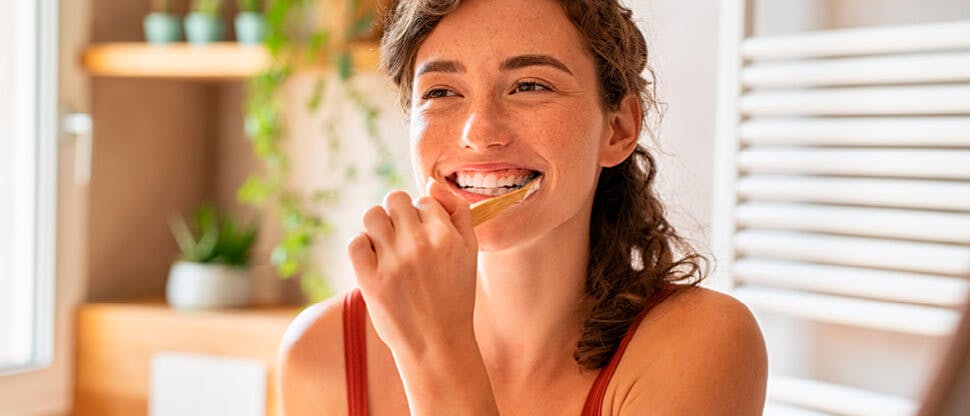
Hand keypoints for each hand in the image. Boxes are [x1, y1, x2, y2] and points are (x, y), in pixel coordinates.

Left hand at [347, 178, 478, 357]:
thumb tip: (431, 183)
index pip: (424, 199)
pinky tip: (374, 261)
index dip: (422, 216)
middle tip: (403, 239)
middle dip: (398, 214)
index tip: (424, 238)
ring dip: (377, 227)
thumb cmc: (455, 296)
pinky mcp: (370, 280)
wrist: (438, 344)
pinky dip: (362, 247)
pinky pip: (355, 242)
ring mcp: (393, 262)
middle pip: (395, 199)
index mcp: (446, 235)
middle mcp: (419, 244)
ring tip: (386, 247)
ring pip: (372, 215)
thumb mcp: (470, 252)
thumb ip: (458, 212)